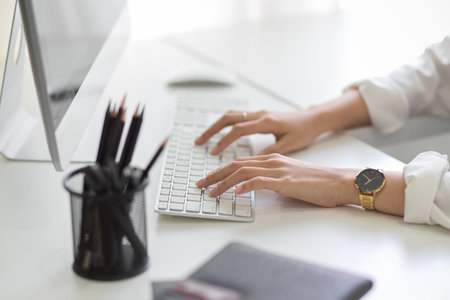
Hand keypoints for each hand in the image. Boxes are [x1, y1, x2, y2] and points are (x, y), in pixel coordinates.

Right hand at [195, 110, 321, 154]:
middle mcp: (259, 115)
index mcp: (266, 122)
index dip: (224, 140)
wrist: (312, 119)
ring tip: (204, 138)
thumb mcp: (289, 144)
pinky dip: (224, 124)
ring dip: (215, 126)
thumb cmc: (303, 131)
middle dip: (212, 130)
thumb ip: (270, 151)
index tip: (214, 151)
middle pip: (229, 118)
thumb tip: (253, 162)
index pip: (239, 129)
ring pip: (230, 115)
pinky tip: (219, 132)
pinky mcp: (258, 116)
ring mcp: (258, 114)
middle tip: (199, 141)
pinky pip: (236, 116)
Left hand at [196, 153, 357, 207]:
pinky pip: (260, 182)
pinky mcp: (285, 181)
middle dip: (214, 174)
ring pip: (243, 172)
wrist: (338, 181)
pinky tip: (235, 193)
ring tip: (210, 191)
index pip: (240, 162)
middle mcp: (272, 161)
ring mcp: (278, 170)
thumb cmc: (316, 182)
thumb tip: (254, 187)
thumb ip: (271, 179)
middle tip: (199, 184)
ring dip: (223, 182)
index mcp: (272, 159)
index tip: (208, 179)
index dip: (221, 170)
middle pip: (236, 164)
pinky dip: (245, 186)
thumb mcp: (288, 178)